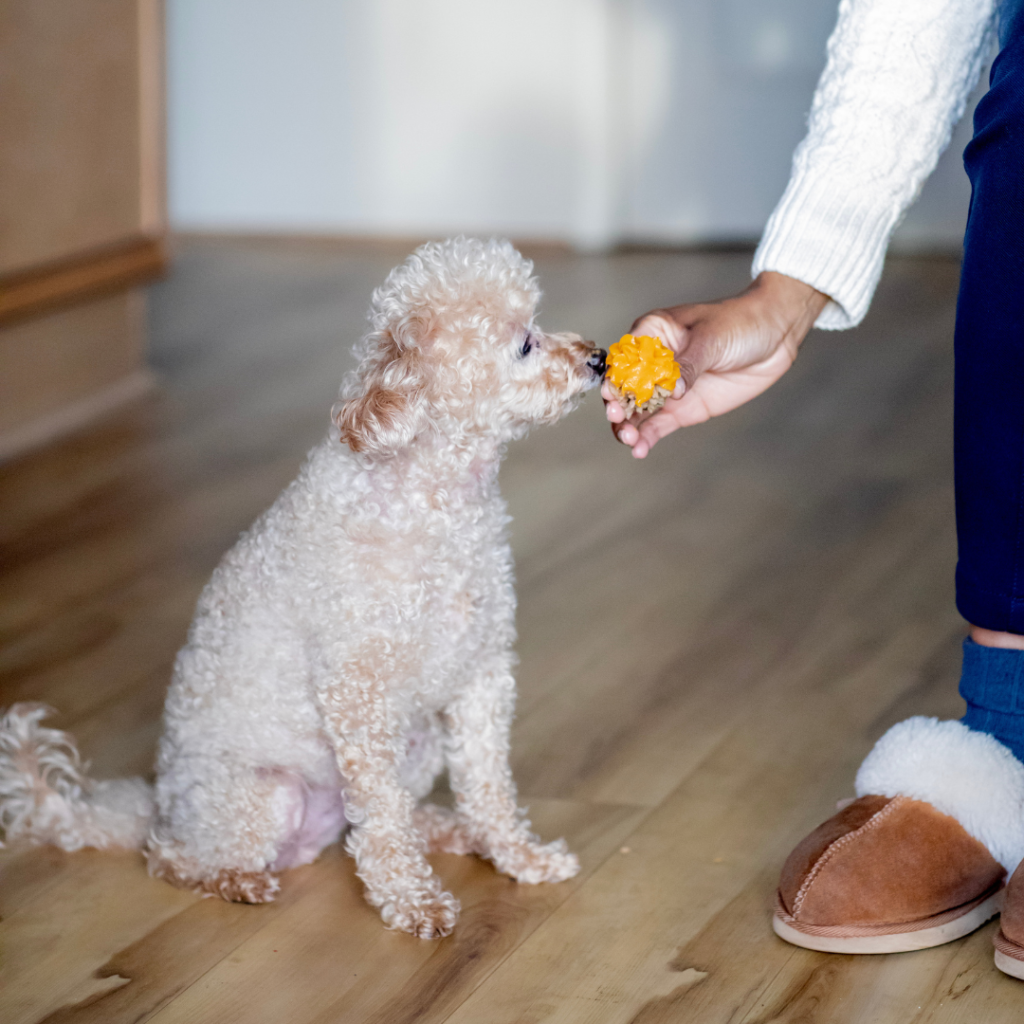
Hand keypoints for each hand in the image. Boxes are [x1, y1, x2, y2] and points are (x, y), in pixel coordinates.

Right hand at [604, 272, 828, 457]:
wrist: (775, 336)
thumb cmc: (740, 322)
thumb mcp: (711, 338)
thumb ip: (688, 364)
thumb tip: (671, 391)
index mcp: (653, 334)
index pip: (624, 357)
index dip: (615, 376)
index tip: (613, 393)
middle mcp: (653, 363)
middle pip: (624, 388)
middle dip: (618, 405)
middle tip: (619, 418)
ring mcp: (666, 388)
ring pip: (637, 411)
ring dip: (628, 427)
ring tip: (629, 441)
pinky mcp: (682, 409)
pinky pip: (658, 426)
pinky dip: (647, 438)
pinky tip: (639, 451)